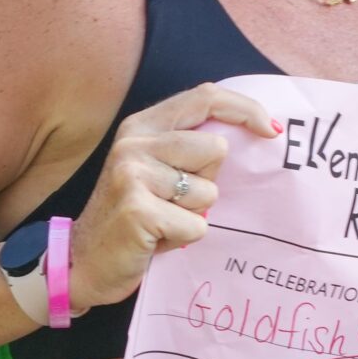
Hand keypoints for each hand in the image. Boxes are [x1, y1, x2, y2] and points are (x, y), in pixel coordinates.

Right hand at [67, 83, 278, 312]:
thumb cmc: (135, 216)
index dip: (245, 109)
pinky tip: (156, 238)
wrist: (84, 261)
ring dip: (194, 214)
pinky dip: (184, 238)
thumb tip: (256, 132)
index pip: (205, 97)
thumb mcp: (156, 169)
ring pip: (209, 191)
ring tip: (164, 220)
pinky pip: (197, 224)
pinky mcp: (137, 209)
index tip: (273, 131)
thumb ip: (189, 147)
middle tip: (176, 202)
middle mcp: (134, 142)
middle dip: (208, 181)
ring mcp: (132, 174)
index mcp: (142, 125)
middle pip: (216, 148)